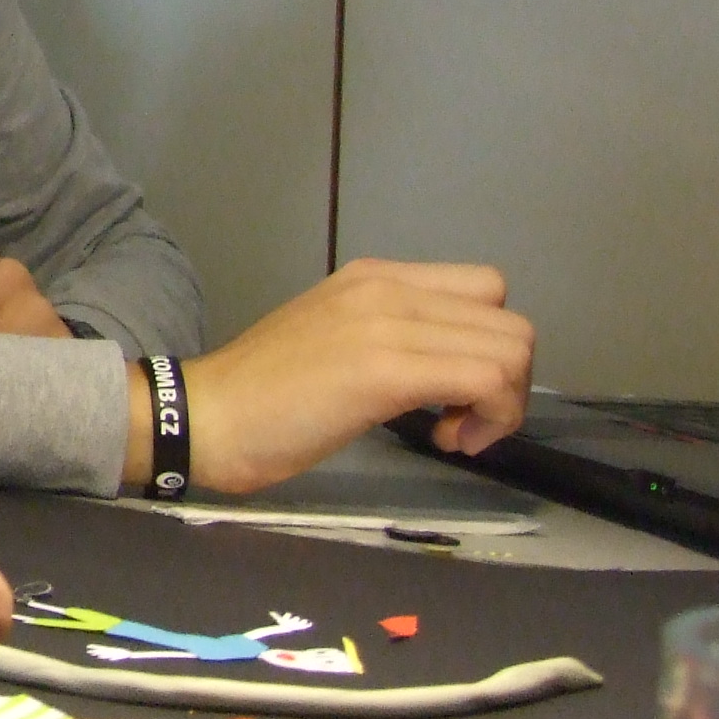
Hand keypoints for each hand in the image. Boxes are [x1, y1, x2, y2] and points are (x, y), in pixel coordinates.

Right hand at [140, 260, 534, 493]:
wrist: (206, 416)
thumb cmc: (261, 396)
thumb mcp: (334, 340)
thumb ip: (388, 335)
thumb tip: (444, 367)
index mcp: (374, 278)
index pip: (486, 290)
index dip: (489, 345)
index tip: (455, 391)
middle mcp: (388, 288)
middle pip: (511, 323)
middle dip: (507, 383)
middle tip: (461, 420)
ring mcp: (388, 324)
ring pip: (511, 350)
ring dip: (502, 403)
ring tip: (453, 431)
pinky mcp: (387, 369)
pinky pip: (488, 380)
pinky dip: (490, 418)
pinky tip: (448, 441)